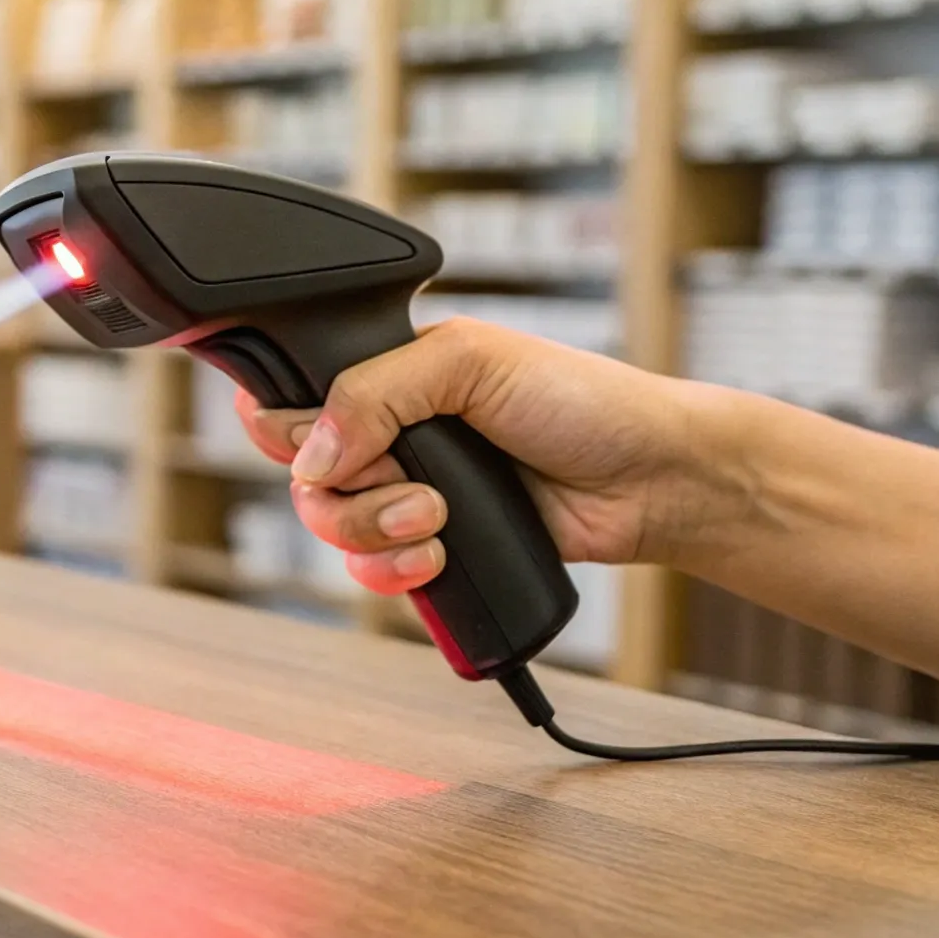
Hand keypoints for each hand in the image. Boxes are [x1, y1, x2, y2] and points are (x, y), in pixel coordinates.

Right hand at [238, 317, 746, 594]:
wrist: (650, 482)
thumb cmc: (581, 401)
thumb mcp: (471, 361)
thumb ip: (377, 391)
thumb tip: (312, 453)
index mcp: (388, 377)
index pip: (294, 402)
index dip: (288, 428)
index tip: (315, 444)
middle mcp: (390, 436)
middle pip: (304, 478)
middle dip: (343, 491)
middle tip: (402, 478)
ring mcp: (409, 496)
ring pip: (334, 532)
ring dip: (375, 532)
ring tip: (438, 519)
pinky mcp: (434, 550)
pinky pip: (375, 576)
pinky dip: (395, 573)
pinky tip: (439, 555)